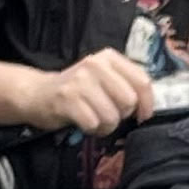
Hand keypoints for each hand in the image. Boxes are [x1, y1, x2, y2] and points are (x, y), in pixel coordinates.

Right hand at [28, 48, 152, 136]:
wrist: (39, 93)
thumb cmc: (78, 90)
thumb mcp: (104, 78)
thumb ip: (126, 84)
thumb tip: (148, 106)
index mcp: (109, 58)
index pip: (142, 81)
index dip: (147, 103)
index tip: (143, 115)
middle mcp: (95, 65)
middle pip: (129, 101)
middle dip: (122, 115)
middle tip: (109, 113)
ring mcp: (80, 81)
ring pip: (112, 116)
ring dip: (106, 125)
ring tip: (95, 119)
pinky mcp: (67, 99)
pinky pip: (94, 124)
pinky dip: (92, 130)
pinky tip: (85, 123)